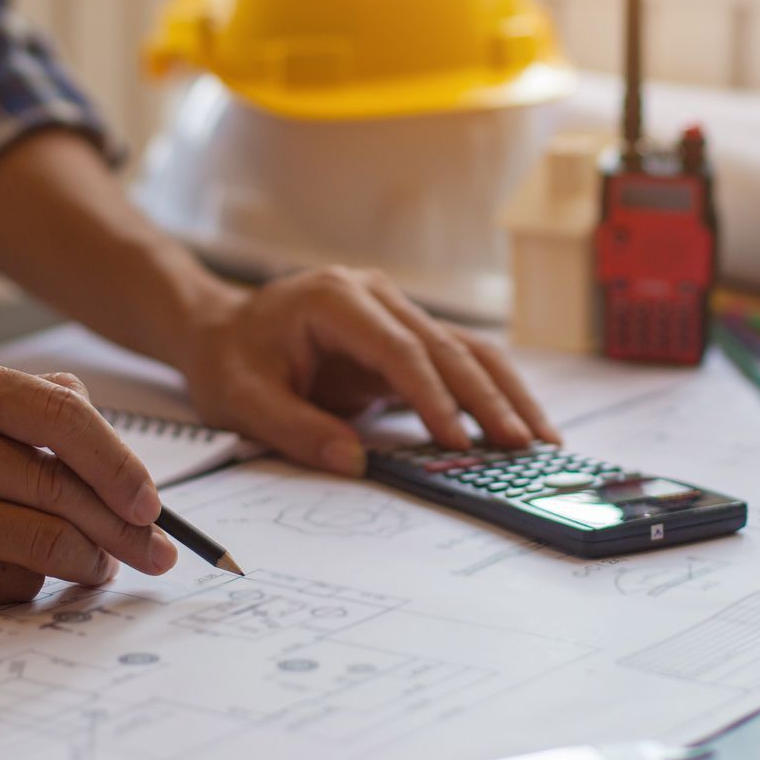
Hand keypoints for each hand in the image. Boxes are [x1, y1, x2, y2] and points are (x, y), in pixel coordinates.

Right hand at [0, 352, 176, 606]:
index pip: (58, 417)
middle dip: (123, 529)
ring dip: (88, 562)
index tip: (152, 501)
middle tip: (157, 551)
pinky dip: (33, 581)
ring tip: (102, 565)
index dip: (119, 463)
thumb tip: (112, 449)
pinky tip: (33, 572)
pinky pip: (0, 583)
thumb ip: (25, 401)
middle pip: (56, 490)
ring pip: (38, 543)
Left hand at [182, 267, 559, 475]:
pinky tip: (517, 426)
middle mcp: (377, 297)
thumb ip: (295, 428)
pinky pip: (456, 364)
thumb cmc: (229, 359)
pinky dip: (489, 394)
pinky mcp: (405, 338)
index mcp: (336, 299)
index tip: (456, 439)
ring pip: (466, 351)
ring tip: (540, 439)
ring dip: (505, 394)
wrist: (220, 329)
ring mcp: (396, 312)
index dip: (432, 394)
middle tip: (522, 445)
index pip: (399, 347)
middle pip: (446, 346)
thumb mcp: (242, 399)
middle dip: (487, 399)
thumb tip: (353, 463)